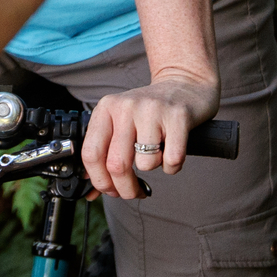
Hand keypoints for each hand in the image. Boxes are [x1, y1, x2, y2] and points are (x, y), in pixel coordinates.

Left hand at [81, 77, 218, 199]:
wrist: (184, 84)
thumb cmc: (149, 111)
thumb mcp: (120, 123)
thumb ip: (104, 154)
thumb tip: (92, 193)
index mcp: (106, 108)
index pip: (91, 153)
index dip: (100, 180)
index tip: (110, 190)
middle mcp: (126, 106)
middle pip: (117, 164)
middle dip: (126, 188)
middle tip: (134, 191)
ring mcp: (152, 109)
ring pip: (145, 164)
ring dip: (153, 169)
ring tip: (157, 153)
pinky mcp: (178, 116)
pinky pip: (172, 160)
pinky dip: (172, 167)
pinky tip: (172, 153)